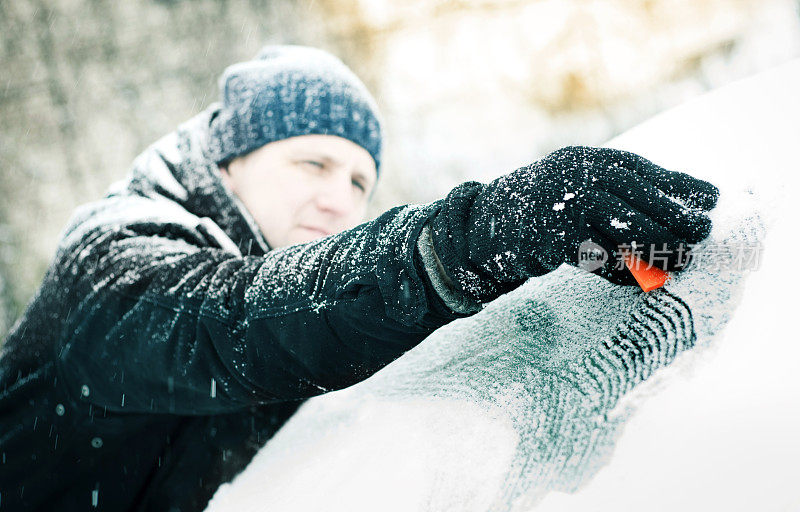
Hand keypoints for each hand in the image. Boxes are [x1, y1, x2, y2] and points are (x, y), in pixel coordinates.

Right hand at [429, 146, 718, 300]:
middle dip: (676, 219)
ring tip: (681, 262)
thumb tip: (686, 202)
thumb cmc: (548, 204)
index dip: (680, 185)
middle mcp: (580, 177)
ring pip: (625, 231)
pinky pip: (600, 259)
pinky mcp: (555, 240)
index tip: (712, 199)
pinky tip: (637, 280)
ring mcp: (567, 207)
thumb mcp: (582, 182)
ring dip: (657, 250)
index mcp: (591, 160)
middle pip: (641, 200)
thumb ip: (623, 188)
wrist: (488, 221)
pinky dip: (621, 272)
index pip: (645, 171)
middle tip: (701, 235)